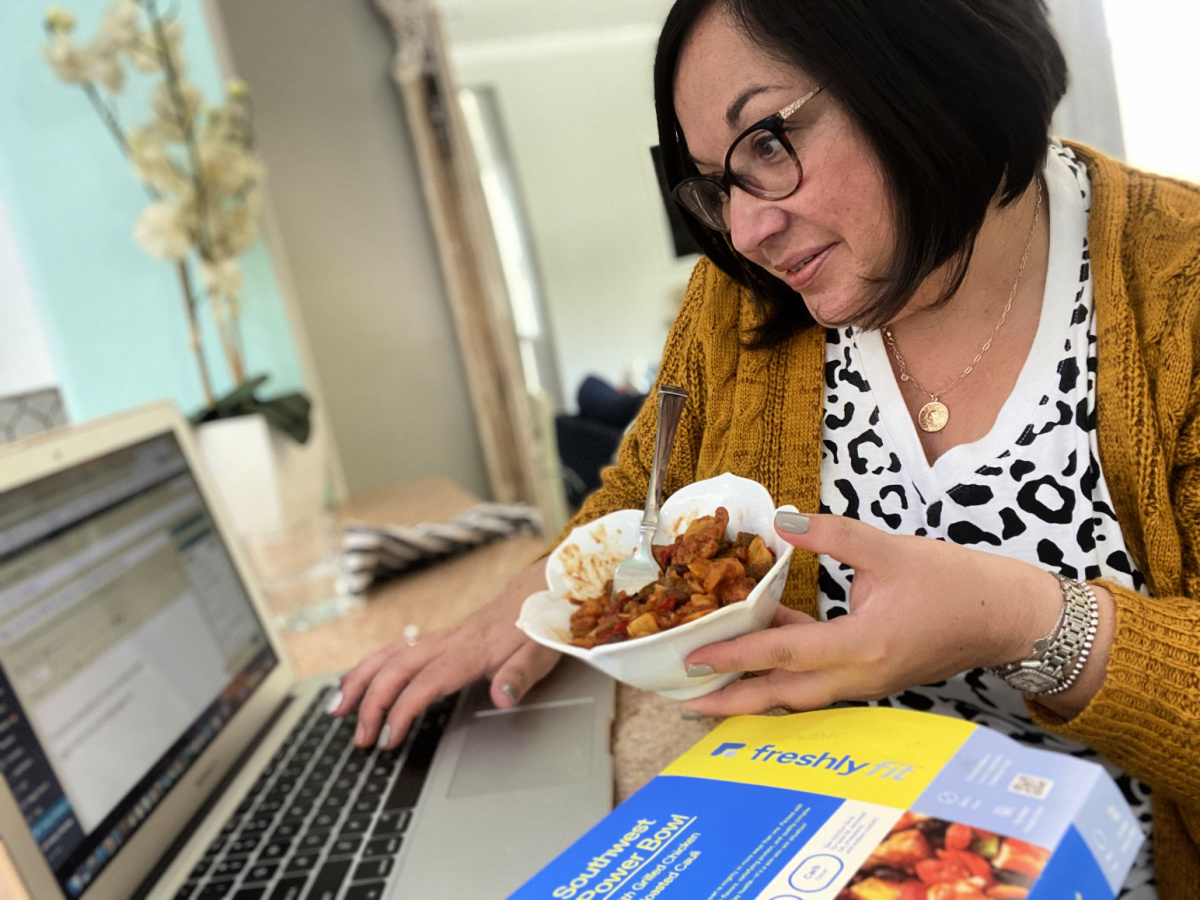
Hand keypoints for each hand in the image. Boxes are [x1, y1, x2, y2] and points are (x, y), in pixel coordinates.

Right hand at [329, 558, 559, 748]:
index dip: (402, 710)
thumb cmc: (539, 628)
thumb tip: (502, 698)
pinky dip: (369, 665)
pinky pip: (394, 649)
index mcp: (469, 652)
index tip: (389, 738)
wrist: (537, 595)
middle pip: (396, 669)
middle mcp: (446, 642)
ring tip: (336, 709)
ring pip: (388, 655)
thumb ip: (521, 676)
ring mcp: (438, 639)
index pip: (425, 683)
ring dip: (359, 681)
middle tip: (359, 737)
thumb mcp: (540, 654)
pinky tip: (354, 680)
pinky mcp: (436, 639)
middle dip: (370, 703)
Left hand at [679, 512, 1064, 717]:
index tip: (693, 660)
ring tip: (712, 684)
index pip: (783, 654)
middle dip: (732, 700)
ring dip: (756, 689)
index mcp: (862, 646)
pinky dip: (786, 671)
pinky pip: (818, 681)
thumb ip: (831, 536)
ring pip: (799, 693)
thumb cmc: (956, 583)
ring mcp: (866, 682)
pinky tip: (764, 645)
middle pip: (783, 694)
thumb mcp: (889, 550)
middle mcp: (859, 676)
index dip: (734, 656)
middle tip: (686, 701)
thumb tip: (783, 521)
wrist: (1008, 617)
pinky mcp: (872, 676)